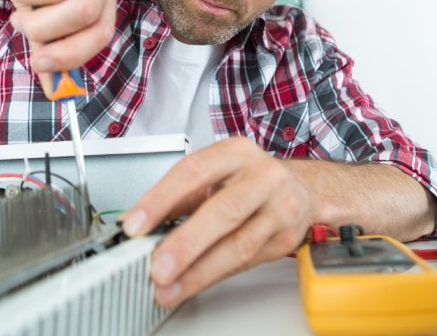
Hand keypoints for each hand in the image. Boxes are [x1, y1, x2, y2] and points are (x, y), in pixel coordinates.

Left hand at [120, 137, 313, 307]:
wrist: (301, 189)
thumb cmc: (249, 179)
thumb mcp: (215, 174)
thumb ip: (181, 197)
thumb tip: (143, 225)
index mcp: (236, 153)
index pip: (193, 171)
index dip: (161, 199)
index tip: (135, 225)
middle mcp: (262, 176)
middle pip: (223, 210)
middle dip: (186, 243)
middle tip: (158, 266)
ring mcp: (279, 207)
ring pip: (238, 244)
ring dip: (199, 270)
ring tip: (171, 285)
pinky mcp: (286, 238)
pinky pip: (247, 261)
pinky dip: (215, 274)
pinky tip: (193, 282)